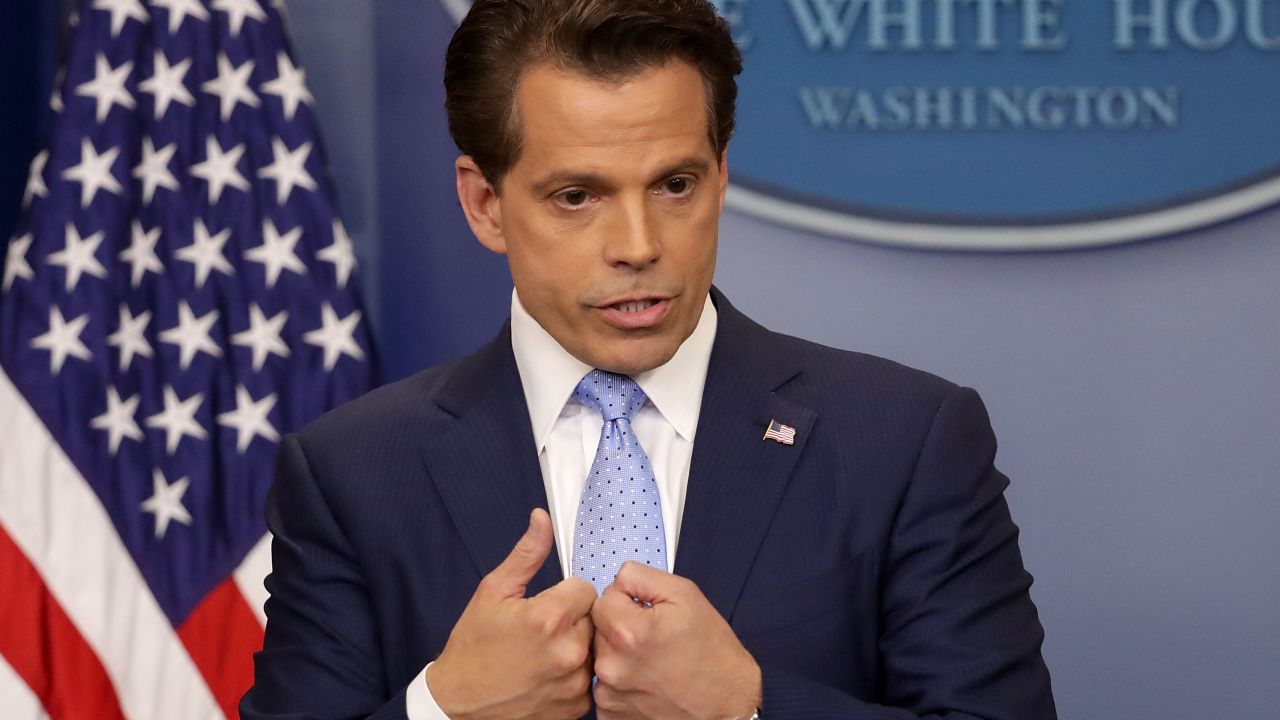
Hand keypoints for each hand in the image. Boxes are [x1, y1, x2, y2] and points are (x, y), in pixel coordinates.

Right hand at [427, 509, 595, 719]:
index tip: (545, 606)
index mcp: (548, 617)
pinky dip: (574, 676)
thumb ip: (527, 554)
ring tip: (545, 654)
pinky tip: (549, 676)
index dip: (564, 595)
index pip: (585, 588)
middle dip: (572, 620)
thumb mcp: (494, 592)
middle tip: (542, 632)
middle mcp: (568, 651)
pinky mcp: (576, 706)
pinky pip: (590, 678)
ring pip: (594, 648)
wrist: (459, 704)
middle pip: (593, 618)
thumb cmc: (473, 648)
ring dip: (576, 648)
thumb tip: (542, 520)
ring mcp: (574, 682)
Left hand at [591, 562, 761, 719]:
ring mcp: (610, 694)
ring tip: (652, 662)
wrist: (726, 704)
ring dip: (619, 656)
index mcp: (628, 633)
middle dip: (620, 628)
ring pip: (600, 657)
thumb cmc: (712, 655)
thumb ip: (640, 576)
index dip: (626, 602)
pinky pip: (604, 686)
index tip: (645, 613)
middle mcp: (613, 666)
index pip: (601, 600)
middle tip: (653, 639)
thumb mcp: (685, 595)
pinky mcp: (610, 714)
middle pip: (598, 629)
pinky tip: (647, 683)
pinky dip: (621, 683)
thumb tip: (616, 578)